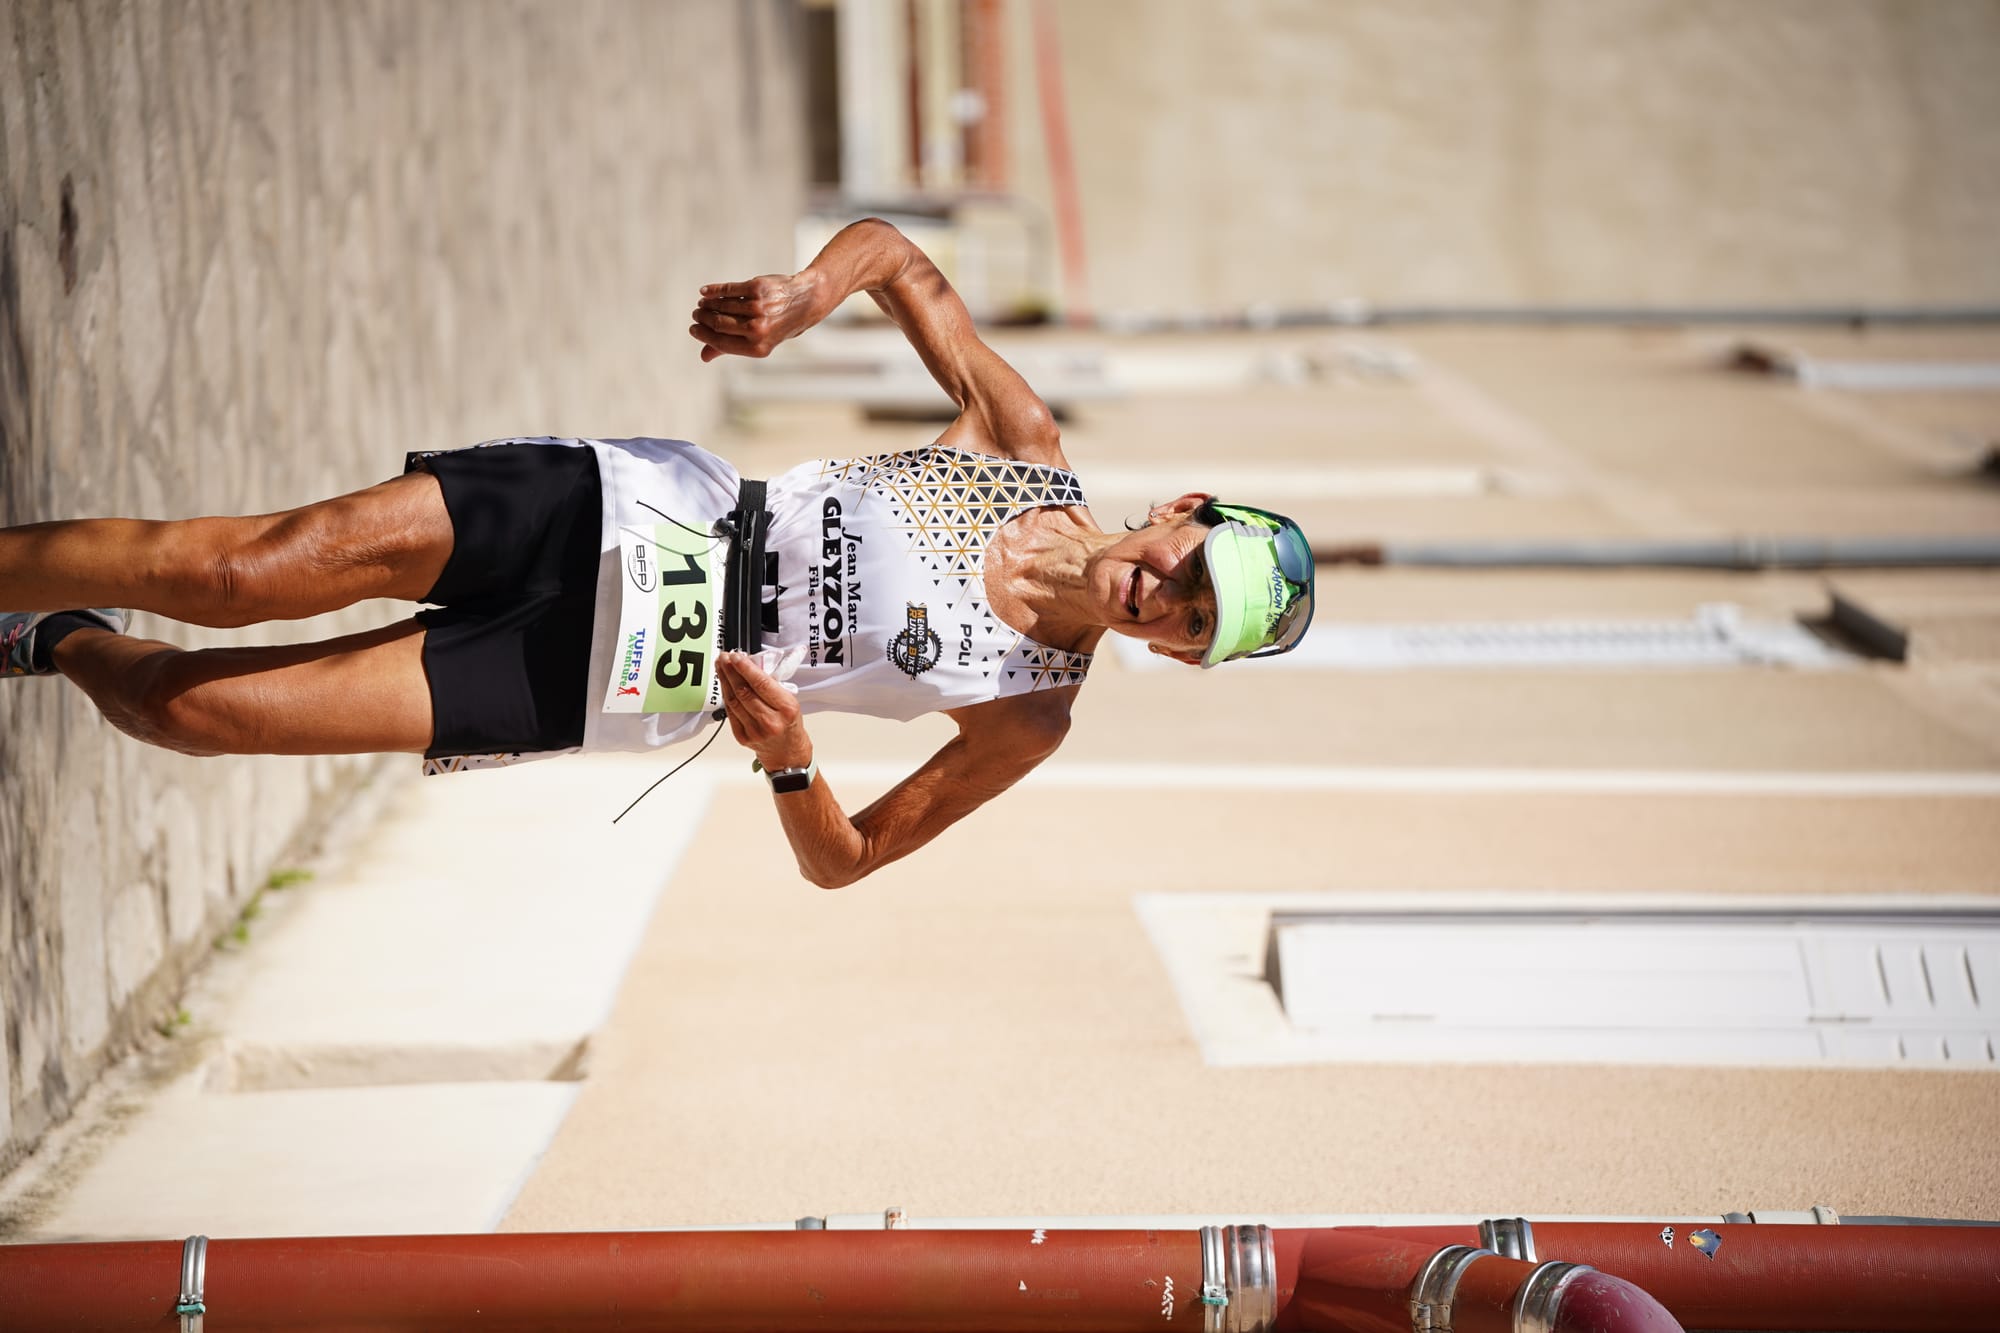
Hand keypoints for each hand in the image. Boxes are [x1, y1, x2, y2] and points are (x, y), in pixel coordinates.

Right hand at [689, 273, 821, 362]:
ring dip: (707, 304)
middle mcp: (758, 329)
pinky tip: (705, 291)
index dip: (703, 335)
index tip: (693, 328)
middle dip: (703, 318)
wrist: (806, 301)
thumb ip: (731, 347)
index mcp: (757, 348)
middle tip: (696, 314)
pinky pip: (729, 290)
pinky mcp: (757, 288)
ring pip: (722, 305)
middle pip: (718, 323)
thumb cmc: (779, 324)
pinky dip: (714, 290)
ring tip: (702, 304)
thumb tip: (704, 357)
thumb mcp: (759, 342)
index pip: (720, 342)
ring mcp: (758, 308)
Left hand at [715, 651, 812, 768]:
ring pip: (734, 701)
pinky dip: (726, 696)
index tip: (736, 656)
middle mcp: (770, 721)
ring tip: (721, 666)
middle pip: (744, 692)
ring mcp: (755, 731)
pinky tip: (724, 684)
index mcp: (786, 709)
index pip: (762, 684)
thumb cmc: (789, 723)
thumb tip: (750, 665)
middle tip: (724, 657)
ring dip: (725, 681)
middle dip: (732, 671)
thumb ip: (771, 685)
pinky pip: (730, 712)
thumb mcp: (790, 700)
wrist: (787, 751)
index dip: (746, 668)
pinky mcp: (742, 737)